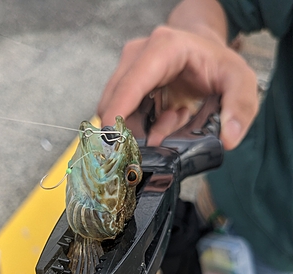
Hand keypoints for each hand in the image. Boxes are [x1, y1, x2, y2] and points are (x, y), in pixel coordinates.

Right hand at [97, 26, 258, 149]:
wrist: (206, 53)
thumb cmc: (220, 65)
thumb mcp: (240, 81)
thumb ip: (240, 107)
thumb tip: (228, 139)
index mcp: (163, 49)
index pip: (129, 87)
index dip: (117, 116)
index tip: (114, 143)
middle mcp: (138, 55)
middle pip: (114, 103)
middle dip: (134, 132)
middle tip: (164, 137)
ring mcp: (127, 70)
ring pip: (116, 113)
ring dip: (141, 130)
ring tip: (173, 121)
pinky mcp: (124, 86)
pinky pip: (122, 116)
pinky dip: (141, 127)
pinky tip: (165, 120)